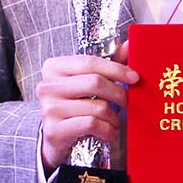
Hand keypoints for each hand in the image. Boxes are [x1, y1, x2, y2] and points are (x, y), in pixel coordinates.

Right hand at [36, 41, 139, 169]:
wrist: (56, 138)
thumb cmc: (75, 106)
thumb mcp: (87, 82)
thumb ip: (108, 64)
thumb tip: (129, 44)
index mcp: (54, 67)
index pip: (90, 62)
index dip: (116, 69)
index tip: (134, 77)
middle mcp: (47, 86)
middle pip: (95, 82)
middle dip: (119, 93)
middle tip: (128, 102)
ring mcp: (49, 109)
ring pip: (97, 106)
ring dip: (114, 116)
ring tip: (115, 121)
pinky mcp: (55, 130)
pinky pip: (92, 124)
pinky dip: (108, 130)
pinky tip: (109, 133)